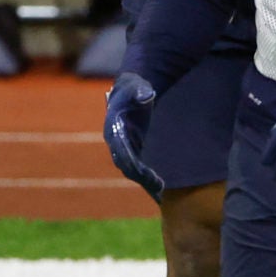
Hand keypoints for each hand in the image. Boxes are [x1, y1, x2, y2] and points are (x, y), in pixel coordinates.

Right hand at [103, 73, 163, 196]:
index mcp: (114, 128)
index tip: (144, 172)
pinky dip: (147, 178)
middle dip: (141, 176)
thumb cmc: (134, 87)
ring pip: (131, 169)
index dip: (132, 162)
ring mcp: (123, 147)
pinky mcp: (133, 149)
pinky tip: (160, 189)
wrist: (132, 88)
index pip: (121, 150)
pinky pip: (138, 168)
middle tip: (159, 186)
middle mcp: (116, 141)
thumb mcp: (137, 85)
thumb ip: (140, 91)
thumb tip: (146, 96)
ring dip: (144, 180)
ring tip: (161, 191)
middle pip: (126, 164)